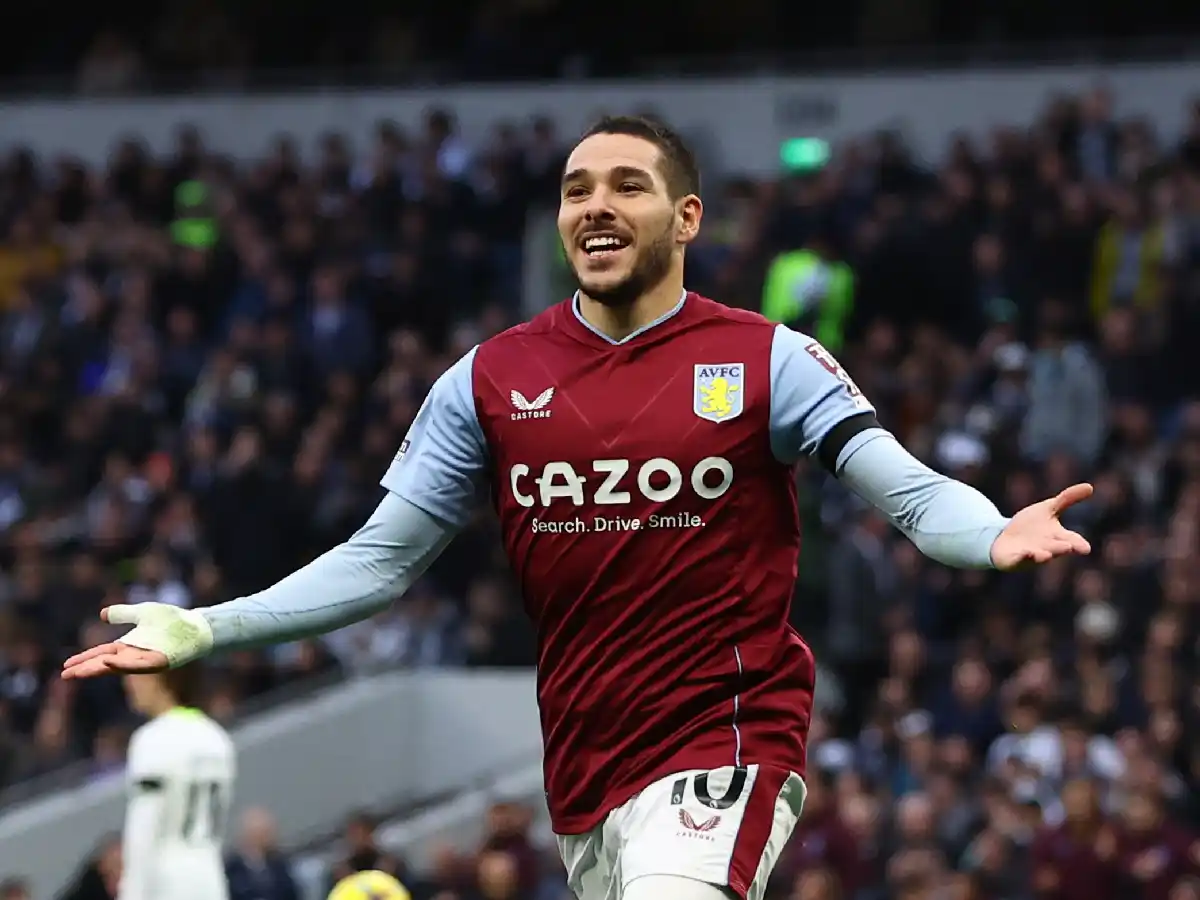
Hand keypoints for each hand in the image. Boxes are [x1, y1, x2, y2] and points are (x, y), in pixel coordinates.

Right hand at [61, 603, 213, 678]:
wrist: (195, 625)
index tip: (66, 666)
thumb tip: (102, 614)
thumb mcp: (142, 612)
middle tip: (65, 675)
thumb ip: (123, 614)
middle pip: (105, 663)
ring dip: (100, 669)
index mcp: (129, 645)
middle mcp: (134, 655)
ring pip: (119, 667)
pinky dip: (124, 665)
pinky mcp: (159, 662)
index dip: (84, 659)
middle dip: (86, 669)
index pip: (101, 653)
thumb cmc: (172, 620)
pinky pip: (139, 666)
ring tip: (81, 671)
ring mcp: (146, 660)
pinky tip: (110, 663)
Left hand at [990, 483, 1092, 569]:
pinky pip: (1018, 560)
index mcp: (1058, 537)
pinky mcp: (1014, 559)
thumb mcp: (1048, 508)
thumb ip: (1067, 499)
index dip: (1079, 544)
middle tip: (1067, 547)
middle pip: (1057, 549)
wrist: (1005, 539)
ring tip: (1044, 555)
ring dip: (1042, 556)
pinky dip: (1021, 558)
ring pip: (1039, 557)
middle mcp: (1047, 548)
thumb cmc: (1031, 525)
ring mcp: (1031, 555)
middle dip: (1061, 548)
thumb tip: (1090, 487)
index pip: (1072, 541)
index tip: (1086, 549)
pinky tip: (1024, 553)